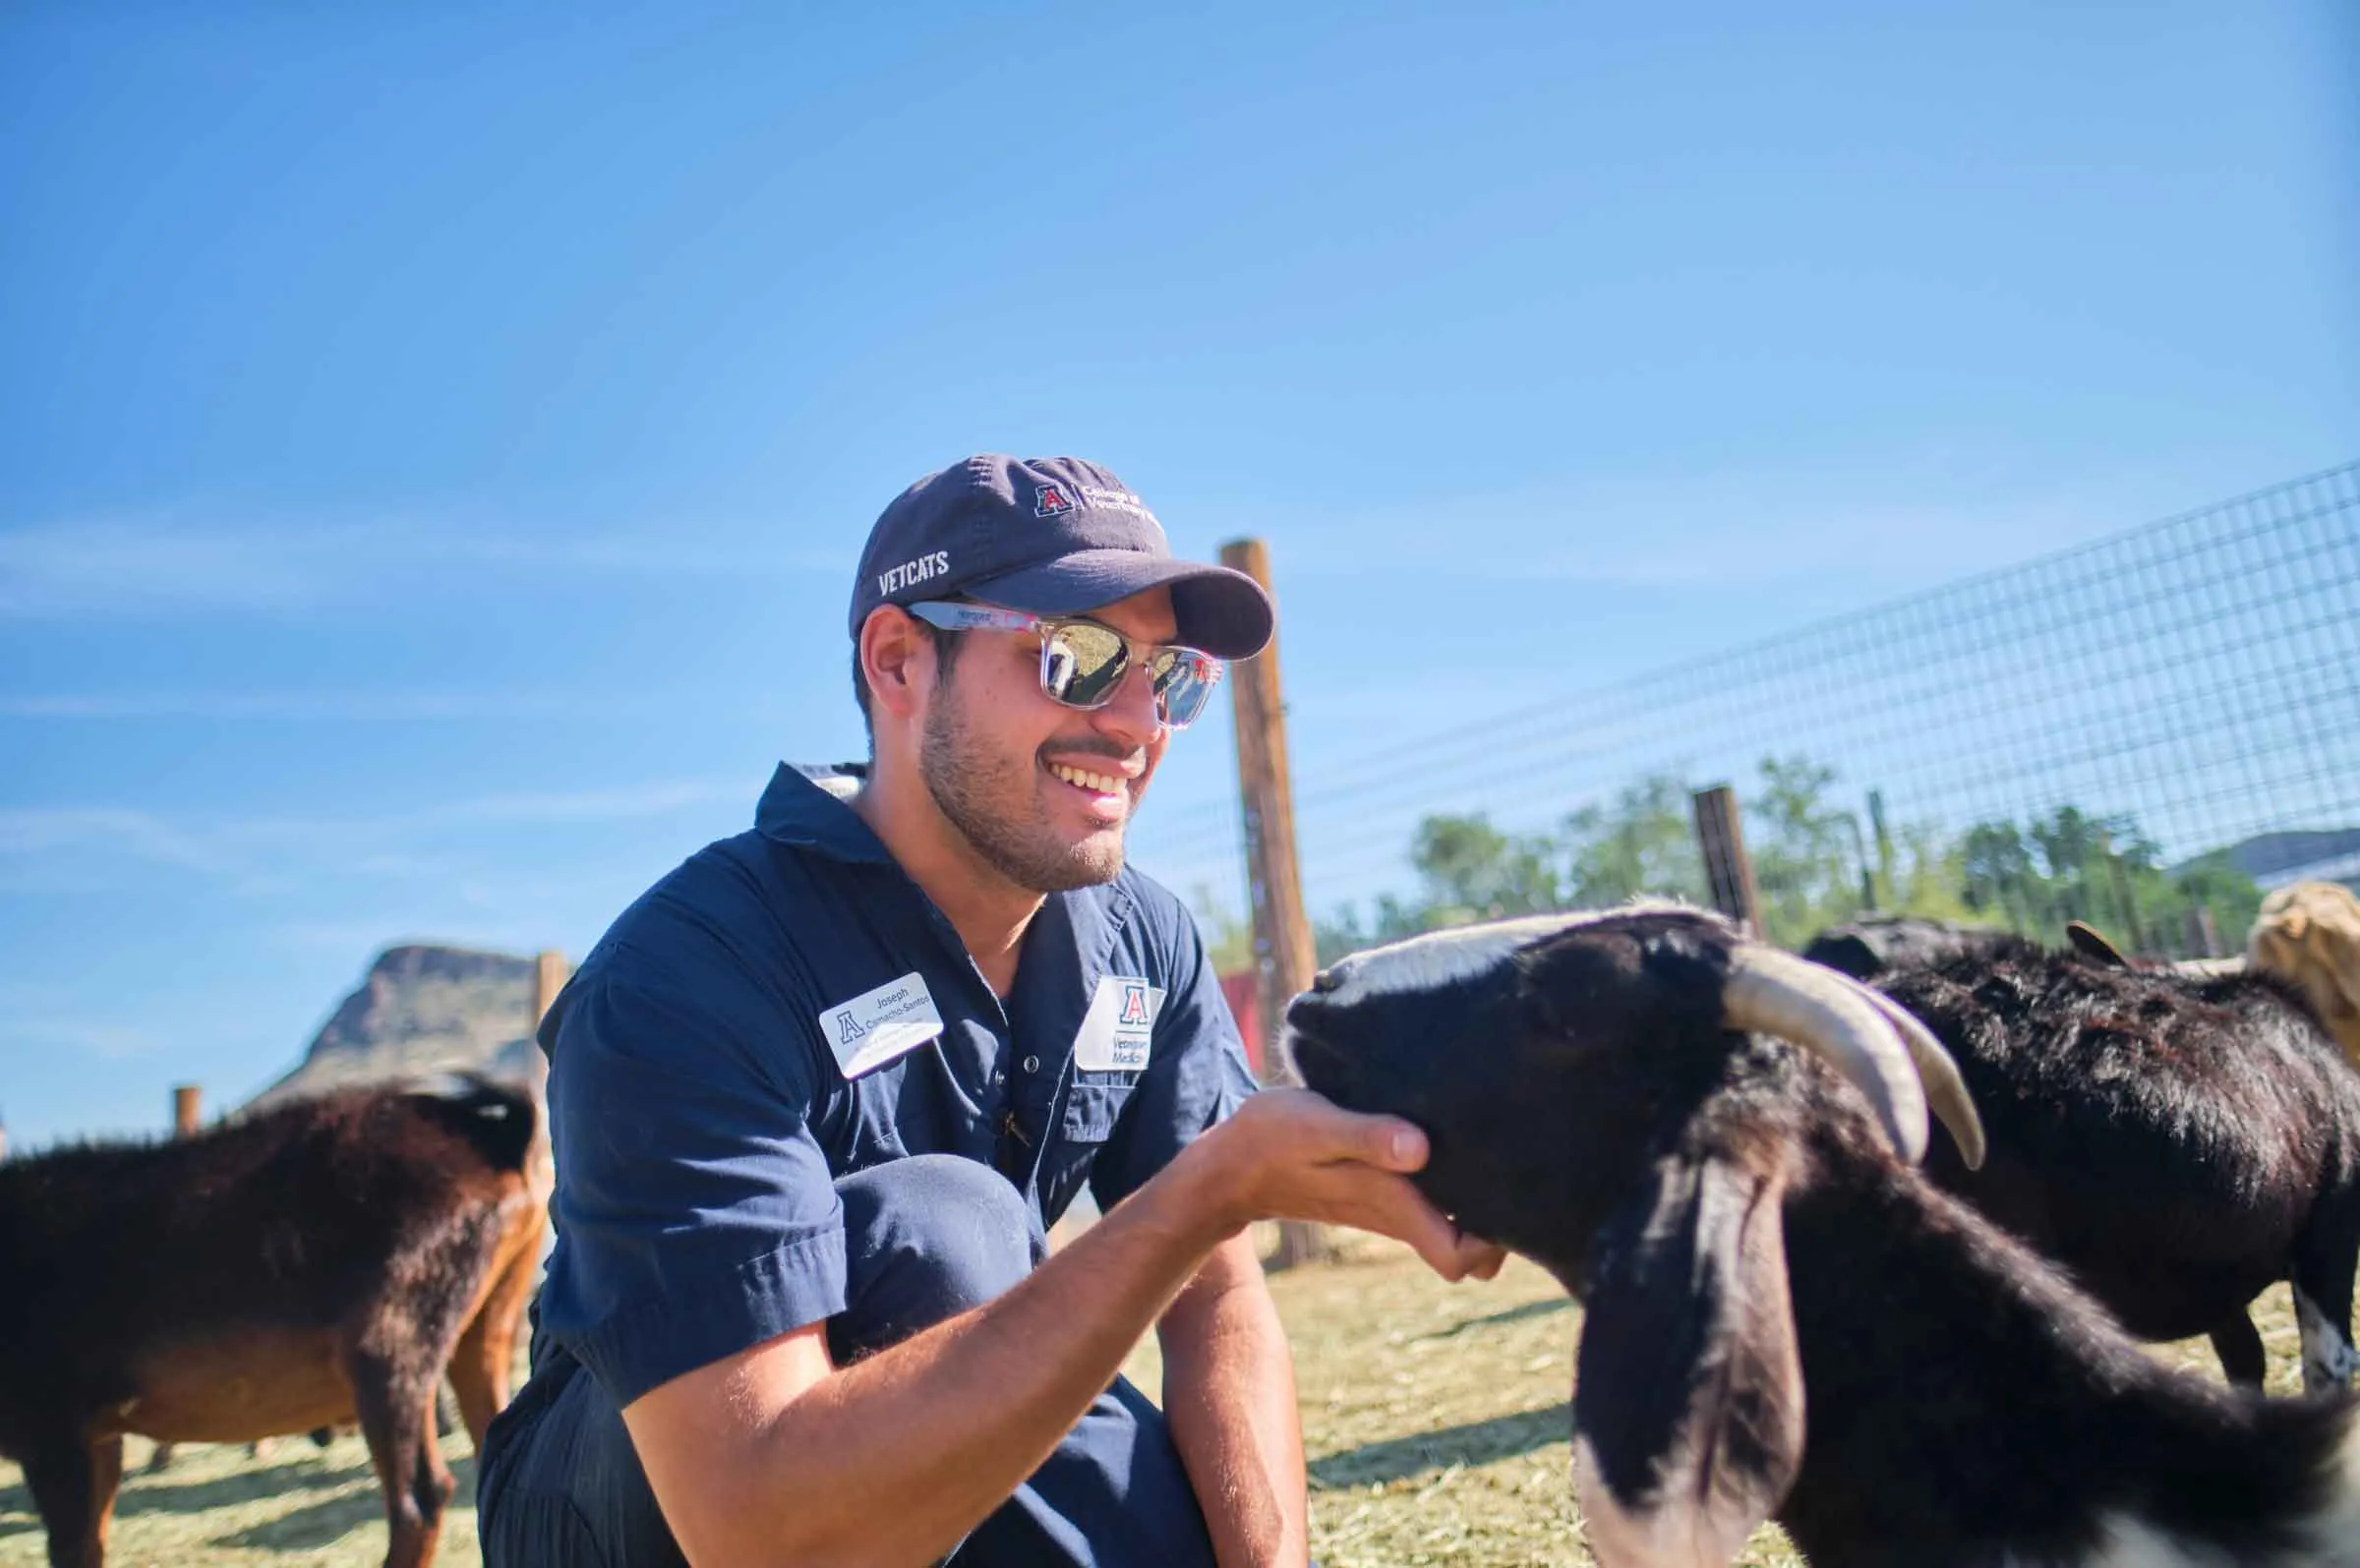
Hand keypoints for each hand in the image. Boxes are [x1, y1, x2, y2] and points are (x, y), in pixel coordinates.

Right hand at [1190, 1088, 1507, 1281]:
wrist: (1233, 1163)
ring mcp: (1394, 1206)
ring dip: (1484, 1199)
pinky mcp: (1386, 1188)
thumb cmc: (1274, 1139)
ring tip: (1500, 1145)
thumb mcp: (1315, 1126)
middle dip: (1505, 1222)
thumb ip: (1366, 1136)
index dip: (1494, 1243)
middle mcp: (1401, 1215)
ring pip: (1460, 1224)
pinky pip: (1440, 1201)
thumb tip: (1420, 1149)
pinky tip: (1463, 1137)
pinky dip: (1459, 1183)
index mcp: (1392, 1206)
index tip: (1509, 1196)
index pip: (1460, 1260)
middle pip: (1475, 1250)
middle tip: (1519, 1166)